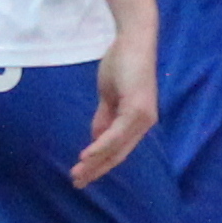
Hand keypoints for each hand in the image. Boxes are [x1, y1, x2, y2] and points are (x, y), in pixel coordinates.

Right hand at [72, 25, 160, 186]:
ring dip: (95, 162)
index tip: (82, 175)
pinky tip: (87, 156)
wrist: (133, 40)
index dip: (100, 164)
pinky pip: (117, 133)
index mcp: (138, 121)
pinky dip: (101, 146)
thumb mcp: (109, 95)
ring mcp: (143, 117)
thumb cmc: (123, 63)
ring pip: (117, 148)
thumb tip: (96, 139)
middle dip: (96, 170)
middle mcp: (144, 123)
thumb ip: (105, 118)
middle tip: (77, 183)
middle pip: (118, 154)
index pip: (118, 150)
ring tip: (78, 174)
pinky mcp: (137, 108)